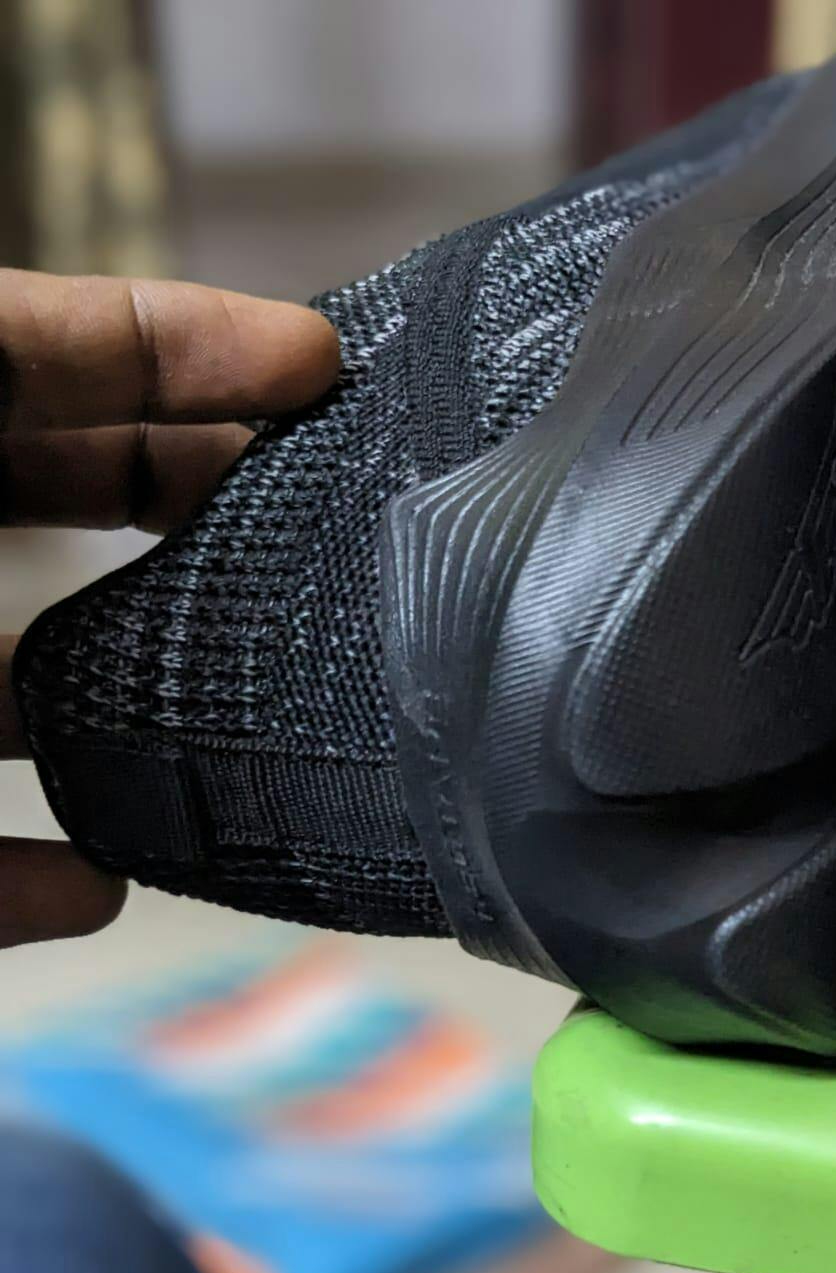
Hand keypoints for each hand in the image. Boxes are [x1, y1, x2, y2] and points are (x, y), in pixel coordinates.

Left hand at [0, 269, 339, 948]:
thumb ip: (17, 358)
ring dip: (121, 707)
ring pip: (5, 696)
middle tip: (321, 515)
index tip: (322, 361)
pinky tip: (97, 884)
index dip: (182, 343)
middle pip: (39, 502)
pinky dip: (21, 883)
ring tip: (254, 713)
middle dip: (182, 502)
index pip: (34, 353)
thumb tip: (274, 350)